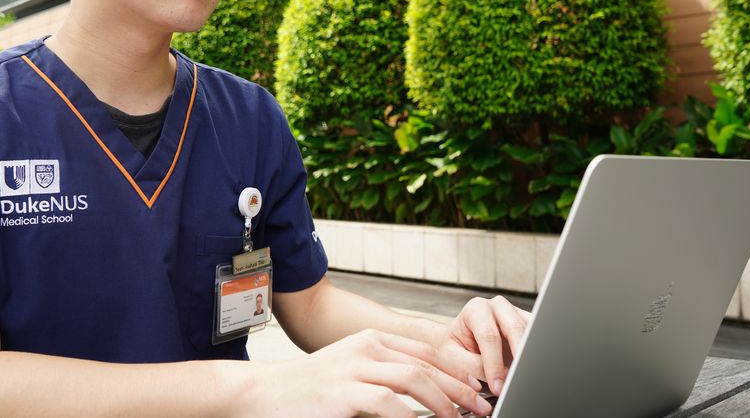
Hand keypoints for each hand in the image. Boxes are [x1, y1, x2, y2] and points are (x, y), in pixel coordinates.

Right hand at [250, 328, 493, 416]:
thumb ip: (386, 376)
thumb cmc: (313, 388)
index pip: (426, 350)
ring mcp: (354, 368)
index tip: (478, 387)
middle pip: (426, 365)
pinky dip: (410, 417)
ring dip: (443, 402)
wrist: (268, 394)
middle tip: (480, 406)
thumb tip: (427, 393)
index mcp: (372, 340)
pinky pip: (387, 403)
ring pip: (413, 380)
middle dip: (459, 387)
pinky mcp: (343, 392)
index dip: (457, 369)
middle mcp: (366, 348)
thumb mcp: (354, 372)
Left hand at [435, 296, 531, 397]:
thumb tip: (499, 380)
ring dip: (530, 357)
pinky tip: (531, 372)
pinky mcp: (530, 326)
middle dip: (518, 359)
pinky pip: (538, 340)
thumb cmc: (454, 349)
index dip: (494, 364)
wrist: (459, 343)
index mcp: (476, 309)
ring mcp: (517, 314)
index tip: (498, 387)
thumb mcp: (452, 357)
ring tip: (524, 378)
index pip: (489, 336)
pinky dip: (536, 356)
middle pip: (515, 329)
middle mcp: (498, 307)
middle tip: (516, 383)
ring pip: (531, 333)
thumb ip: (473, 366)